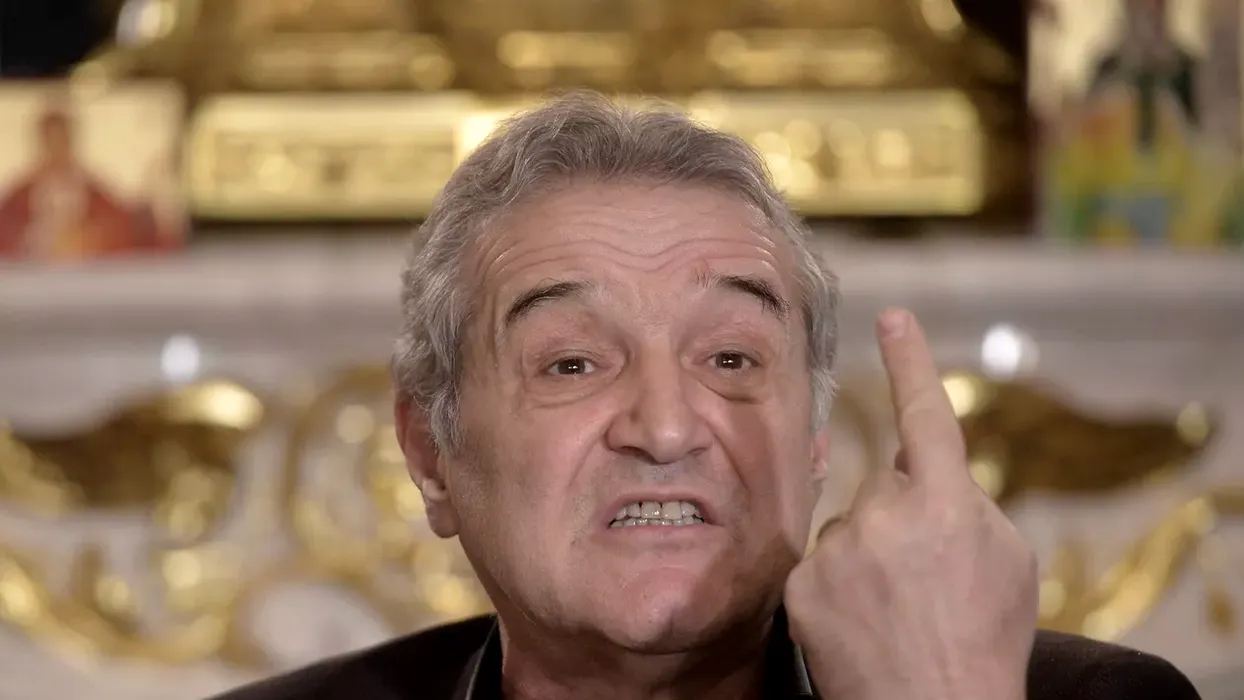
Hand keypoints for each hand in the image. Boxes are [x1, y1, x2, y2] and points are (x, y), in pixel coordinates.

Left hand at [785, 308, 1037, 699]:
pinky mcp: (801, 582)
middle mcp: (886, 515)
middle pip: (886, 485)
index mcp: (948, 504)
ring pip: (852, 526)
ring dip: (870, 554)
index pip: (926, 415)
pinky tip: (862, 619)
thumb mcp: (1006, 563)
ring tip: (896, 608)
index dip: (910, 361)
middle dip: (904, 516)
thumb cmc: (983, 641)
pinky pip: (821, 562)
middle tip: (925, 576)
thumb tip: (926, 472)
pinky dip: (839, 584)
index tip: (894, 317)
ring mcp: (838, 549)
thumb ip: (966, 502)